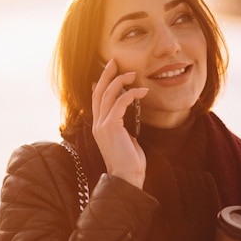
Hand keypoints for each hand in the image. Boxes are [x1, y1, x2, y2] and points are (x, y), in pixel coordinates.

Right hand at [91, 59, 148, 188]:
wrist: (127, 177)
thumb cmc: (130, 162)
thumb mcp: (126, 140)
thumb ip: (123, 128)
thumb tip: (127, 119)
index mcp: (99, 126)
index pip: (96, 99)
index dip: (101, 83)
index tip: (109, 71)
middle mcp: (97, 124)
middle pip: (98, 92)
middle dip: (106, 75)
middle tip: (115, 62)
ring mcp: (102, 125)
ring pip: (108, 94)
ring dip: (121, 80)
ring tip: (133, 73)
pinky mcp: (111, 126)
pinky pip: (120, 102)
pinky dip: (132, 93)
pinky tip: (143, 91)